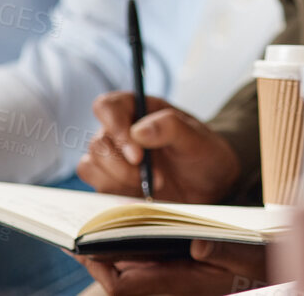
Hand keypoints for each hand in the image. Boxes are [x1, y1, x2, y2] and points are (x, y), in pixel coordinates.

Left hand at [75, 241, 265, 295]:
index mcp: (180, 282)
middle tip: (73, 236)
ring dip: (107, 253)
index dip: (99, 269)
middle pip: (118, 277)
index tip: (82, 247)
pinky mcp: (174, 268)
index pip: (124, 285)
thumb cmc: (257, 263)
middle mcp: (169, 282)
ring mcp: (170, 276)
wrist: (264, 270)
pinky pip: (140, 261)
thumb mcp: (248, 254)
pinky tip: (120, 228)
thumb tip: (199, 242)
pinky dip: (126, 247)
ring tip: (89, 228)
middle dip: (94, 259)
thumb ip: (225, 250)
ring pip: (127, 269)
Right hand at [79, 92, 240, 203]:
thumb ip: (170, 127)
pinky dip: (117, 194)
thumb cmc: (204, 153)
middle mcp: (121, 130)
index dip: (114, 128)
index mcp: (139, 108)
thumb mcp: (197, 138)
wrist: (211, 183)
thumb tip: (137, 131)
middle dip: (123, 166)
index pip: (106, 107)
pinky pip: (97, 186)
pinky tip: (142, 196)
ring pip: (91, 166)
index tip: (137, 154)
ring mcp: (115, 157)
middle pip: (97, 143)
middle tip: (156, 177)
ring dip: (120, 180)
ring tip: (154, 186)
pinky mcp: (114, 182)